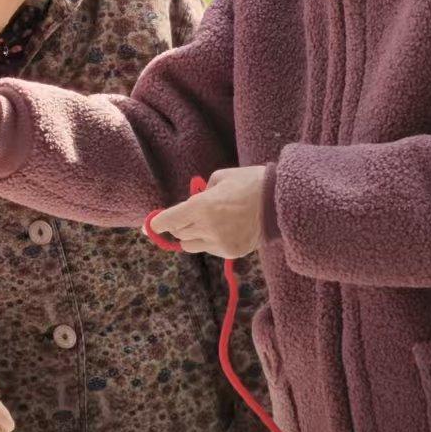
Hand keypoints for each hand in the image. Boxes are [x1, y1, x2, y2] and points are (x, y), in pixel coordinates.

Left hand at [152, 166, 266, 258]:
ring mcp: (220, 243)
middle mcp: (207, 227)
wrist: (280, 201)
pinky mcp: (231, 253)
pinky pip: (209, 249)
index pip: (169, 221)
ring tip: (207, 221)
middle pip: (179, 233)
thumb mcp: (218, 178)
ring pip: (191, 245)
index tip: (150, 226)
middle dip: (178, 224)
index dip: (157, 224)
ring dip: (192, 234)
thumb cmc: (248, 183)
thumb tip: (189, 205)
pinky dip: (208, 240)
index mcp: (202, 206)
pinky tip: (223, 228)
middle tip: (187, 215)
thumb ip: (199, 194)